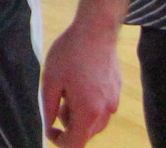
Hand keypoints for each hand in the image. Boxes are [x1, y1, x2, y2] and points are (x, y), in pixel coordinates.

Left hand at [40, 17, 120, 145]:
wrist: (96, 30)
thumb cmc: (69, 54)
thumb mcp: (50, 81)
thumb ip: (48, 108)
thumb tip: (48, 127)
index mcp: (89, 112)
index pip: (76, 143)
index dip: (59, 141)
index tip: (49, 128)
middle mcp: (107, 111)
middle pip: (85, 133)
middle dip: (68, 123)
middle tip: (58, 98)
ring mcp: (114, 101)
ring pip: (94, 121)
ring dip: (78, 113)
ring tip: (68, 88)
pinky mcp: (117, 91)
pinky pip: (101, 107)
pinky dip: (88, 103)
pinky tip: (80, 81)